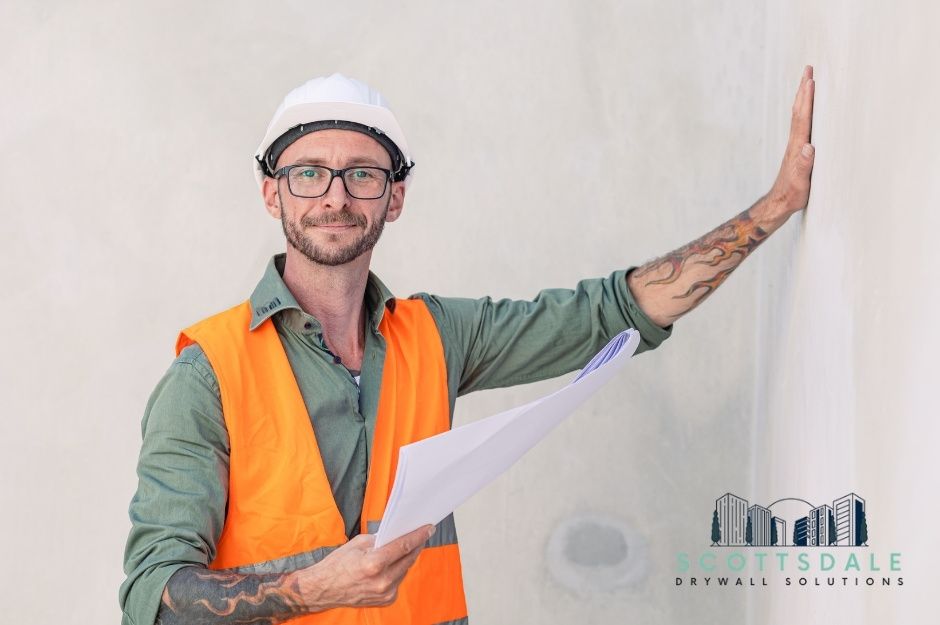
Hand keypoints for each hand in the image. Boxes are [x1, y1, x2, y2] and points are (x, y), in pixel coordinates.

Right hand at [298, 524, 433, 610]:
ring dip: (407, 558)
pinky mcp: (386, 600)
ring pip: (405, 570)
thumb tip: (397, 534)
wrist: (323, 589)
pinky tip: (395, 563)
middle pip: (408, 558)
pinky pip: (398, 580)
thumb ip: (380, 539)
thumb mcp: (358, 543)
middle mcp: (382, 581)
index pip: (403, 546)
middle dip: (416, 545)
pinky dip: (398, 570)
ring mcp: (385, 593)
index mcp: (374, 564)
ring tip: (409, 546)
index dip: (418, 535)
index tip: (428, 528)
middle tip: (423, 534)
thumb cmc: (337, 564)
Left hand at [766, 65, 815, 217]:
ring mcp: (796, 145)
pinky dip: (806, 111)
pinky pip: (802, 124)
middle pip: (799, 111)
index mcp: (798, 147)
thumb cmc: (792, 195)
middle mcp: (796, 142)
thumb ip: (804, 167)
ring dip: (803, 97)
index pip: (803, 119)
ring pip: (799, 115)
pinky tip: (809, 108)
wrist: (779, 203)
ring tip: (808, 80)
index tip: (810, 80)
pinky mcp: (798, 150)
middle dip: (803, 90)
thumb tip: (809, 148)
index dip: (807, 100)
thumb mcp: (801, 184)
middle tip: (809, 68)